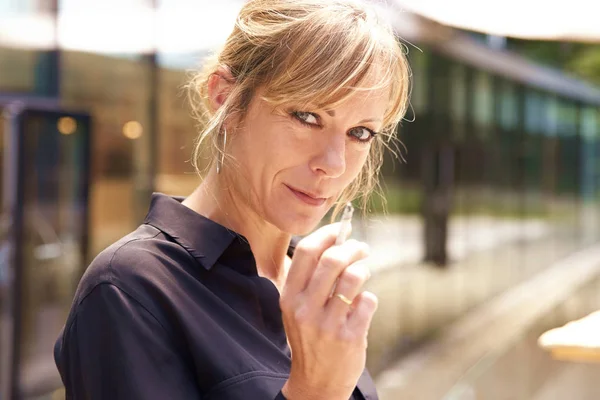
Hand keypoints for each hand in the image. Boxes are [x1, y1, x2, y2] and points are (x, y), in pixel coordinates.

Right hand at [280, 223, 376, 399]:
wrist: (316, 383)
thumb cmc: (309, 337)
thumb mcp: (296, 309)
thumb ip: (310, 280)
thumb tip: (335, 241)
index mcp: (289, 297)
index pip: (307, 252)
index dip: (328, 234)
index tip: (342, 228)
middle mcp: (305, 309)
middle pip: (332, 260)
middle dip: (352, 247)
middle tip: (362, 247)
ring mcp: (328, 324)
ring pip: (354, 277)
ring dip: (364, 268)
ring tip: (364, 270)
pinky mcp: (350, 336)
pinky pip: (367, 301)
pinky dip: (369, 297)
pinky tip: (363, 304)